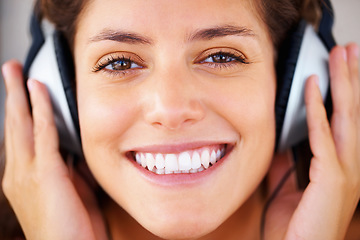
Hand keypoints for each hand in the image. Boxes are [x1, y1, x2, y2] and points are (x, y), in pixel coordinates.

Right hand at [1, 61, 107, 239]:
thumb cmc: (72, 229)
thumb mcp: (70, 193)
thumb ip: (69, 169)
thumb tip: (73, 149)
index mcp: (23, 179)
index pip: (20, 138)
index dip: (20, 113)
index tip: (23, 93)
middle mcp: (18, 174)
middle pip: (13, 125)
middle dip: (12, 95)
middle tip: (9, 71)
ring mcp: (27, 174)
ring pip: (22, 124)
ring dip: (21, 95)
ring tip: (16, 73)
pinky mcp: (44, 174)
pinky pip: (42, 133)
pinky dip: (40, 109)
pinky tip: (39, 91)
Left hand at [265, 43, 359, 239]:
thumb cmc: (297, 221)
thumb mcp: (289, 182)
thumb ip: (287, 158)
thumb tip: (279, 136)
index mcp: (342, 165)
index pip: (347, 120)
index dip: (347, 92)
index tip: (342, 68)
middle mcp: (351, 164)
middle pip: (353, 112)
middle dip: (352, 78)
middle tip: (348, 50)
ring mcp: (346, 170)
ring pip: (346, 117)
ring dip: (343, 83)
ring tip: (340, 56)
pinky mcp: (332, 177)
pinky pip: (322, 135)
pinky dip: (316, 108)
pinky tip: (312, 86)